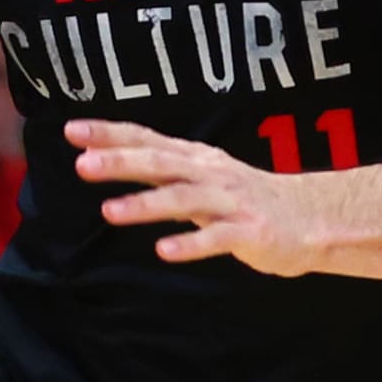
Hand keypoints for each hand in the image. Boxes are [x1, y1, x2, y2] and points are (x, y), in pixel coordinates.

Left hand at [69, 119, 323, 272]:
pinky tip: (164, 251)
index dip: (109, 134)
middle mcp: (209, 173)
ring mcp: (230, 202)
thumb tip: (105, 158)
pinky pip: (215, 239)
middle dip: (120, 162)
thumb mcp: (199, 176)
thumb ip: (157, 170)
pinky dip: (190, 244)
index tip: (72, 130)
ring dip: (146, 204)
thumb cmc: (243, 198)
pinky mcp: (248, 232)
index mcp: (194, 158)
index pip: (146, 139)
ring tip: (109, 212)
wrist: (309, 218)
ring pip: (183, 199)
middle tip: (82, 165)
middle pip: (160, 162)